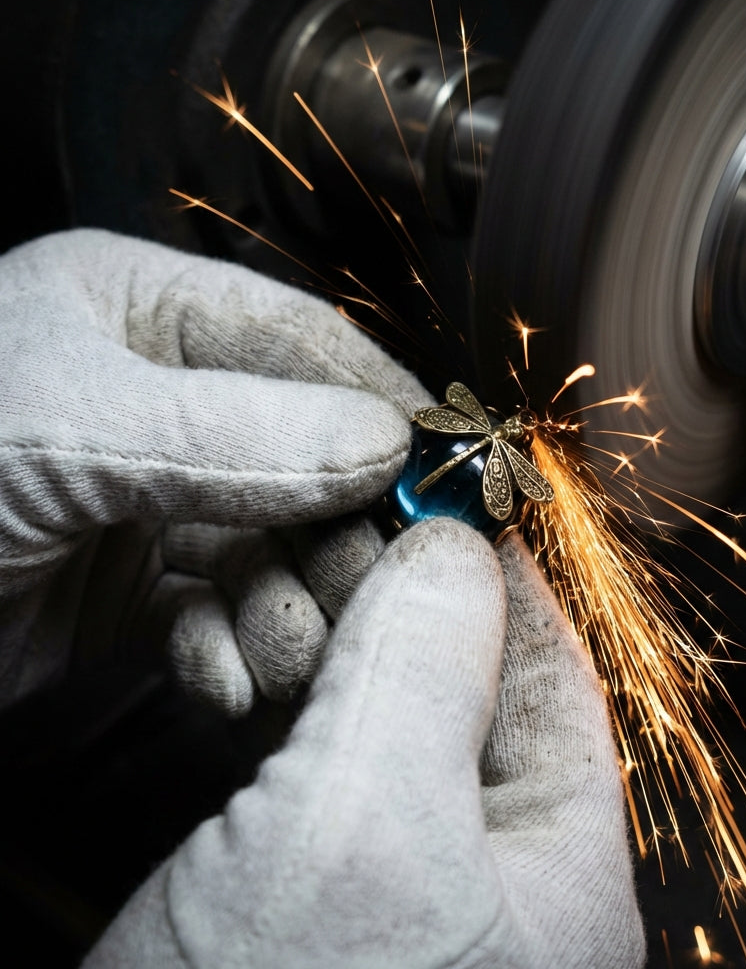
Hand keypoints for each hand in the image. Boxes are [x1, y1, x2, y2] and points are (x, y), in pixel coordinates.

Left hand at [0, 229, 430, 709]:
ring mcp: (162, 494)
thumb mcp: (63, 430)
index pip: (307, 341)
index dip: (385, 402)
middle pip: (315, 451)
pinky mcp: (147, 585)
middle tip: (385, 582)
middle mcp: (167, 397)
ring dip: (297, 602)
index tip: (446, 464)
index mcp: (142, 309)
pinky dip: (242, 648)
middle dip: (347, 527)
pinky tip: (217, 671)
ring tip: (284, 646)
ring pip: (287, 542)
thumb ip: (233, 433)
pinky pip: (238, 607)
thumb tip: (379, 442)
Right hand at [82, 518, 645, 968]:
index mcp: (557, 880)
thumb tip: (454, 550)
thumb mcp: (367, 829)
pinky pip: (312, 759)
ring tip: (277, 589)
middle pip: (465, 690)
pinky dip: (280, 697)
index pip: (553, 680)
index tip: (448, 500)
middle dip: (401, 601)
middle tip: (342, 528)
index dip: (501, 578)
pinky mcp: (301, 893)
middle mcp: (488, 887)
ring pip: (381, 715)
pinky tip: (240, 665)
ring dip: (331, 641)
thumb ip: (426, 667)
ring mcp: (390, 890)